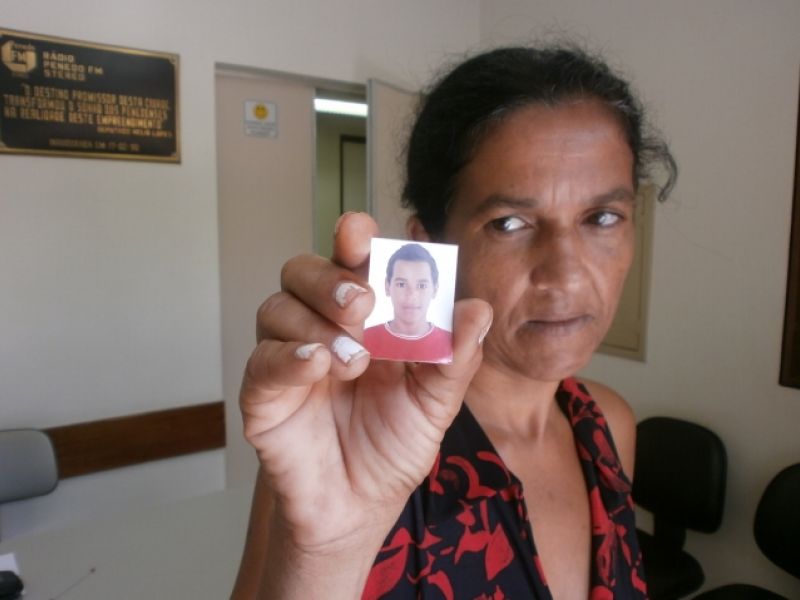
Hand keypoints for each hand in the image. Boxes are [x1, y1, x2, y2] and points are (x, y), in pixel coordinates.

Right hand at [240, 213, 492, 556]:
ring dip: (316, 322)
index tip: (361, 232)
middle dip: (330, 278)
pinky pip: (262, 360)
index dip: (353, 240)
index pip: (351, 263)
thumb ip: (455, 358)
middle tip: (362, 304)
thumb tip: (478, 308)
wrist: (360, 506)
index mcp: (364, 318)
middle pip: (302, 271)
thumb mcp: (435, 403)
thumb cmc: (393, 445)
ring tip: (354, 361)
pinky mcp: (263, 393)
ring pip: (277, 306)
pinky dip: (289, 355)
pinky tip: (316, 365)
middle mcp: (320, 326)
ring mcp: (288, 356)